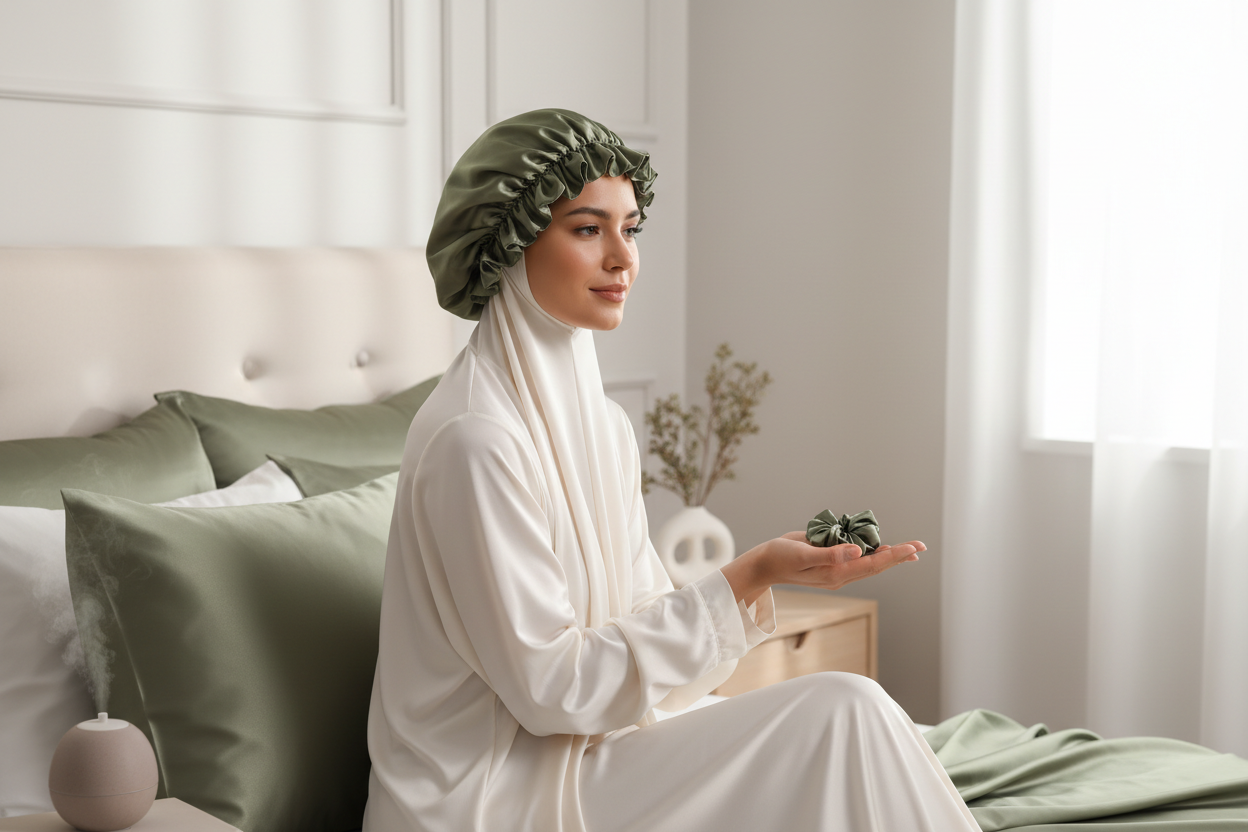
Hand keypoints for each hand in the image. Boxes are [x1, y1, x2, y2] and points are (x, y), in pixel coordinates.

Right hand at [722, 531, 923, 605]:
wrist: (765, 564)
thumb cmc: (780, 557)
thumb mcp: (803, 553)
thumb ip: (830, 554)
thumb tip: (857, 551)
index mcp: (835, 573)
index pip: (872, 564)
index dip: (894, 555)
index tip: (912, 548)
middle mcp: (840, 574)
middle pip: (876, 565)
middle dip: (899, 556)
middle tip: (920, 546)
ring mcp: (837, 570)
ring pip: (869, 563)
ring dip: (889, 555)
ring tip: (910, 549)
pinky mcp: (832, 562)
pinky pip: (857, 558)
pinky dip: (872, 552)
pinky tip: (881, 548)